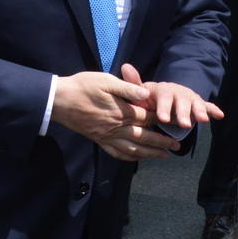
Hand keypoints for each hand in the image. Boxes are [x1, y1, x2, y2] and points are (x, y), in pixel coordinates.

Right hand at [50, 70, 178, 161]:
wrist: (59, 100)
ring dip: (150, 154)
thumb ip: (127, 88)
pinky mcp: (99, 140)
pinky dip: (130, 158)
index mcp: (121, 112)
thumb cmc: (83, 86)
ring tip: (164, 156)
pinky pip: (117, 153)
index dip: (164, 119)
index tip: (177, 122)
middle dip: (162, 142)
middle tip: (178, 146)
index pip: (148, 117)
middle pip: (145, 137)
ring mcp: (107, 136)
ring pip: (133, 149)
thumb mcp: (106, 80)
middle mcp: (116, 127)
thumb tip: (146, 93)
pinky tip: (138, 158)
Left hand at [121, 63, 222, 133]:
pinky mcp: (197, 103)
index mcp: (162, 90)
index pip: (163, 97)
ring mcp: (189, 97)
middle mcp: (177, 92)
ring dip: (200, 111)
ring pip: (195, 103)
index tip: (163, 118)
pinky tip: (220, 115)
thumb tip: (125, 66)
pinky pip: (207, 106)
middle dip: (184, 112)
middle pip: (182, 101)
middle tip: (184, 124)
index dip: (164, 107)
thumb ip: (134, 83)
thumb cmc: (149, 98)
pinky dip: (213, 110)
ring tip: (203, 120)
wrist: (163, 96)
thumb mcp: (140, 92)